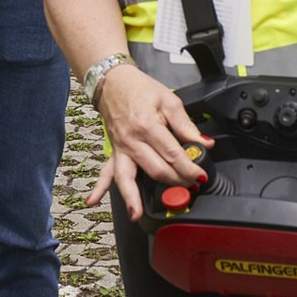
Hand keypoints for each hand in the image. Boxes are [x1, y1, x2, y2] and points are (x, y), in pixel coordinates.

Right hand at [90, 64, 211, 219]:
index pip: (172, 155)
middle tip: (190, 187)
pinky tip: (93, 201)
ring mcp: (120, 148)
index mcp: (148, 126)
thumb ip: (186, 125)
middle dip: (175, 182)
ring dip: (132, 197)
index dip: (189, 168)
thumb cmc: (140, 89)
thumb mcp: (169, 101)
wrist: (114, 82)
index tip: (200, 176)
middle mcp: (132, 141)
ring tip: (137, 214)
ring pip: (126, 177)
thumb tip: (203, 143)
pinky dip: (99, 188)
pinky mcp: (114, 151)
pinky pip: (105, 172)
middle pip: (155, 170)